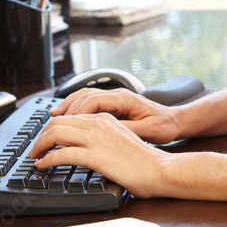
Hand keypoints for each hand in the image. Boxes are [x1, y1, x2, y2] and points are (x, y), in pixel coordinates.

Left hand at [29, 112, 169, 198]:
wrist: (160, 169)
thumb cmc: (145, 161)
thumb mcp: (122, 139)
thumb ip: (105, 138)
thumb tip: (89, 147)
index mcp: (105, 118)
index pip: (70, 116)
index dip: (53, 126)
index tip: (46, 138)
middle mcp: (99, 124)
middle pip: (58, 121)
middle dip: (41, 134)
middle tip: (35, 148)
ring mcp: (96, 139)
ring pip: (56, 133)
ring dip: (40, 145)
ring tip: (34, 156)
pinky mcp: (96, 156)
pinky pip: (62, 153)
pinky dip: (48, 159)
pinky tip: (43, 165)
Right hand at [51, 88, 182, 144]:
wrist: (176, 121)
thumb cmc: (165, 126)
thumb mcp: (148, 131)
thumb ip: (126, 129)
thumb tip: (105, 131)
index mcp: (125, 99)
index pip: (92, 101)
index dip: (74, 113)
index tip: (62, 125)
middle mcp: (118, 95)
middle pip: (84, 96)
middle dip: (65, 109)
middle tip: (50, 125)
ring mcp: (115, 98)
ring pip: (85, 96)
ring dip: (67, 106)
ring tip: (52, 119)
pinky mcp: (114, 104)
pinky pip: (90, 101)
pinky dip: (76, 107)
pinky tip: (67, 116)